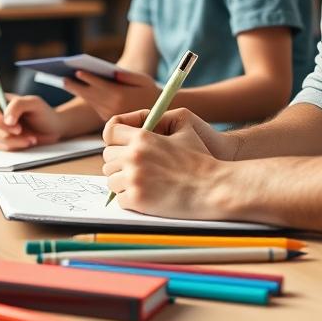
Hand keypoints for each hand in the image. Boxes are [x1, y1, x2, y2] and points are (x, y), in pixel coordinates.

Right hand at [0, 94, 65, 150]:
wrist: (52, 129)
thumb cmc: (43, 113)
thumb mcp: (34, 103)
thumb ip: (18, 105)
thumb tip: (6, 120)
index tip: (10, 123)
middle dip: (6, 131)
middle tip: (21, 130)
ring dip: (14, 140)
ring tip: (31, 138)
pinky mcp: (1, 142)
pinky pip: (0, 147)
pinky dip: (14, 146)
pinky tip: (27, 142)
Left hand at [62, 68, 160, 120]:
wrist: (158, 113)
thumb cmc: (149, 91)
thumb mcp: (142, 79)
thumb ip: (127, 75)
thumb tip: (112, 71)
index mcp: (121, 96)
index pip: (100, 85)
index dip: (88, 77)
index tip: (77, 71)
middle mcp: (113, 107)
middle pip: (90, 95)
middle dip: (75, 86)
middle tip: (62, 79)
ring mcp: (110, 115)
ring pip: (90, 102)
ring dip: (79, 92)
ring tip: (66, 82)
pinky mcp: (109, 119)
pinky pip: (95, 106)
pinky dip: (87, 98)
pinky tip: (79, 90)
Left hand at [100, 107, 234, 217]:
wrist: (214, 187)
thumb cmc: (201, 159)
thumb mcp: (183, 127)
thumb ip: (156, 121)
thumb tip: (135, 124)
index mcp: (142, 137)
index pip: (110, 132)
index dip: (113, 138)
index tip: (118, 145)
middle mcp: (133, 156)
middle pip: (107, 158)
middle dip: (119, 162)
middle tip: (134, 168)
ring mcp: (134, 179)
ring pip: (111, 180)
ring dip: (123, 182)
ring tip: (142, 183)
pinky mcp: (137, 199)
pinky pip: (120, 199)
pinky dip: (130, 199)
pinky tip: (146, 196)